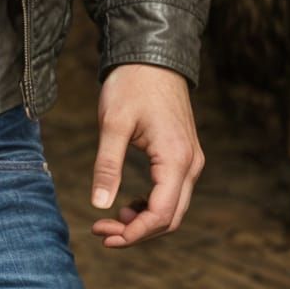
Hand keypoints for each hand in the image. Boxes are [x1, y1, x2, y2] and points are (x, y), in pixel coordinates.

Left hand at [88, 63, 203, 246]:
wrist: (152, 54)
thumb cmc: (132, 83)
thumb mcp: (112, 122)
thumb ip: (107, 165)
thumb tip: (98, 205)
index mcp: (176, 159)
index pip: (161, 214)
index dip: (134, 232)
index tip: (104, 234)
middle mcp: (191, 165)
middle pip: (170, 218)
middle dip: (136, 231)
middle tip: (102, 232)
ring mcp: (190, 160)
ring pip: (172, 208)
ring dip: (143, 220)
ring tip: (110, 220)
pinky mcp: (183, 155)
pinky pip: (172, 192)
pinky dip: (150, 204)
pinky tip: (127, 203)